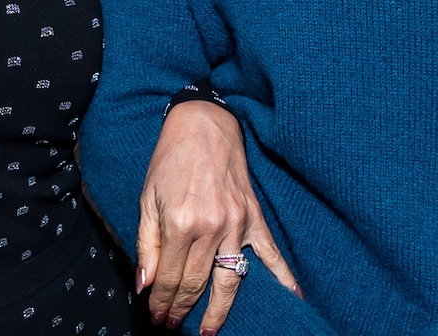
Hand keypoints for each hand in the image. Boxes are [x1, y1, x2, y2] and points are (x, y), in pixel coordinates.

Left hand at [137, 100, 297, 332]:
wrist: (203, 122)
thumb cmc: (170, 157)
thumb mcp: (147, 196)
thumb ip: (146, 243)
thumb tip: (145, 284)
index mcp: (180, 222)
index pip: (170, 277)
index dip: (160, 301)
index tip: (155, 316)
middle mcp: (211, 227)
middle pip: (196, 284)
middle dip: (182, 309)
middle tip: (172, 325)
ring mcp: (236, 223)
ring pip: (230, 281)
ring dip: (218, 312)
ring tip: (208, 331)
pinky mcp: (254, 216)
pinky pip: (271, 254)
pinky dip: (283, 278)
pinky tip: (292, 299)